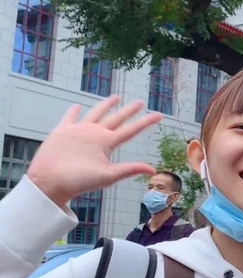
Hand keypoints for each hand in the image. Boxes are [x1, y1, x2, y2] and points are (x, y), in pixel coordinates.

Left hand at [26, 96, 161, 205]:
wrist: (48, 180)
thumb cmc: (79, 180)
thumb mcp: (108, 176)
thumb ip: (131, 169)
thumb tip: (153, 170)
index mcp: (106, 141)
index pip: (132, 130)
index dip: (146, 122)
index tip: (159, 115)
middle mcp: (94, 130)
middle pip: (116, 117)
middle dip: (129, 110)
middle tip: (139, 102)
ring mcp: (77, 128)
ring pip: (95, 112)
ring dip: (106, 105)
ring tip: (115, 97)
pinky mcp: (61, 130)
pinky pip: (69, 117)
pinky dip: (73, 111)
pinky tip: (76, 106)